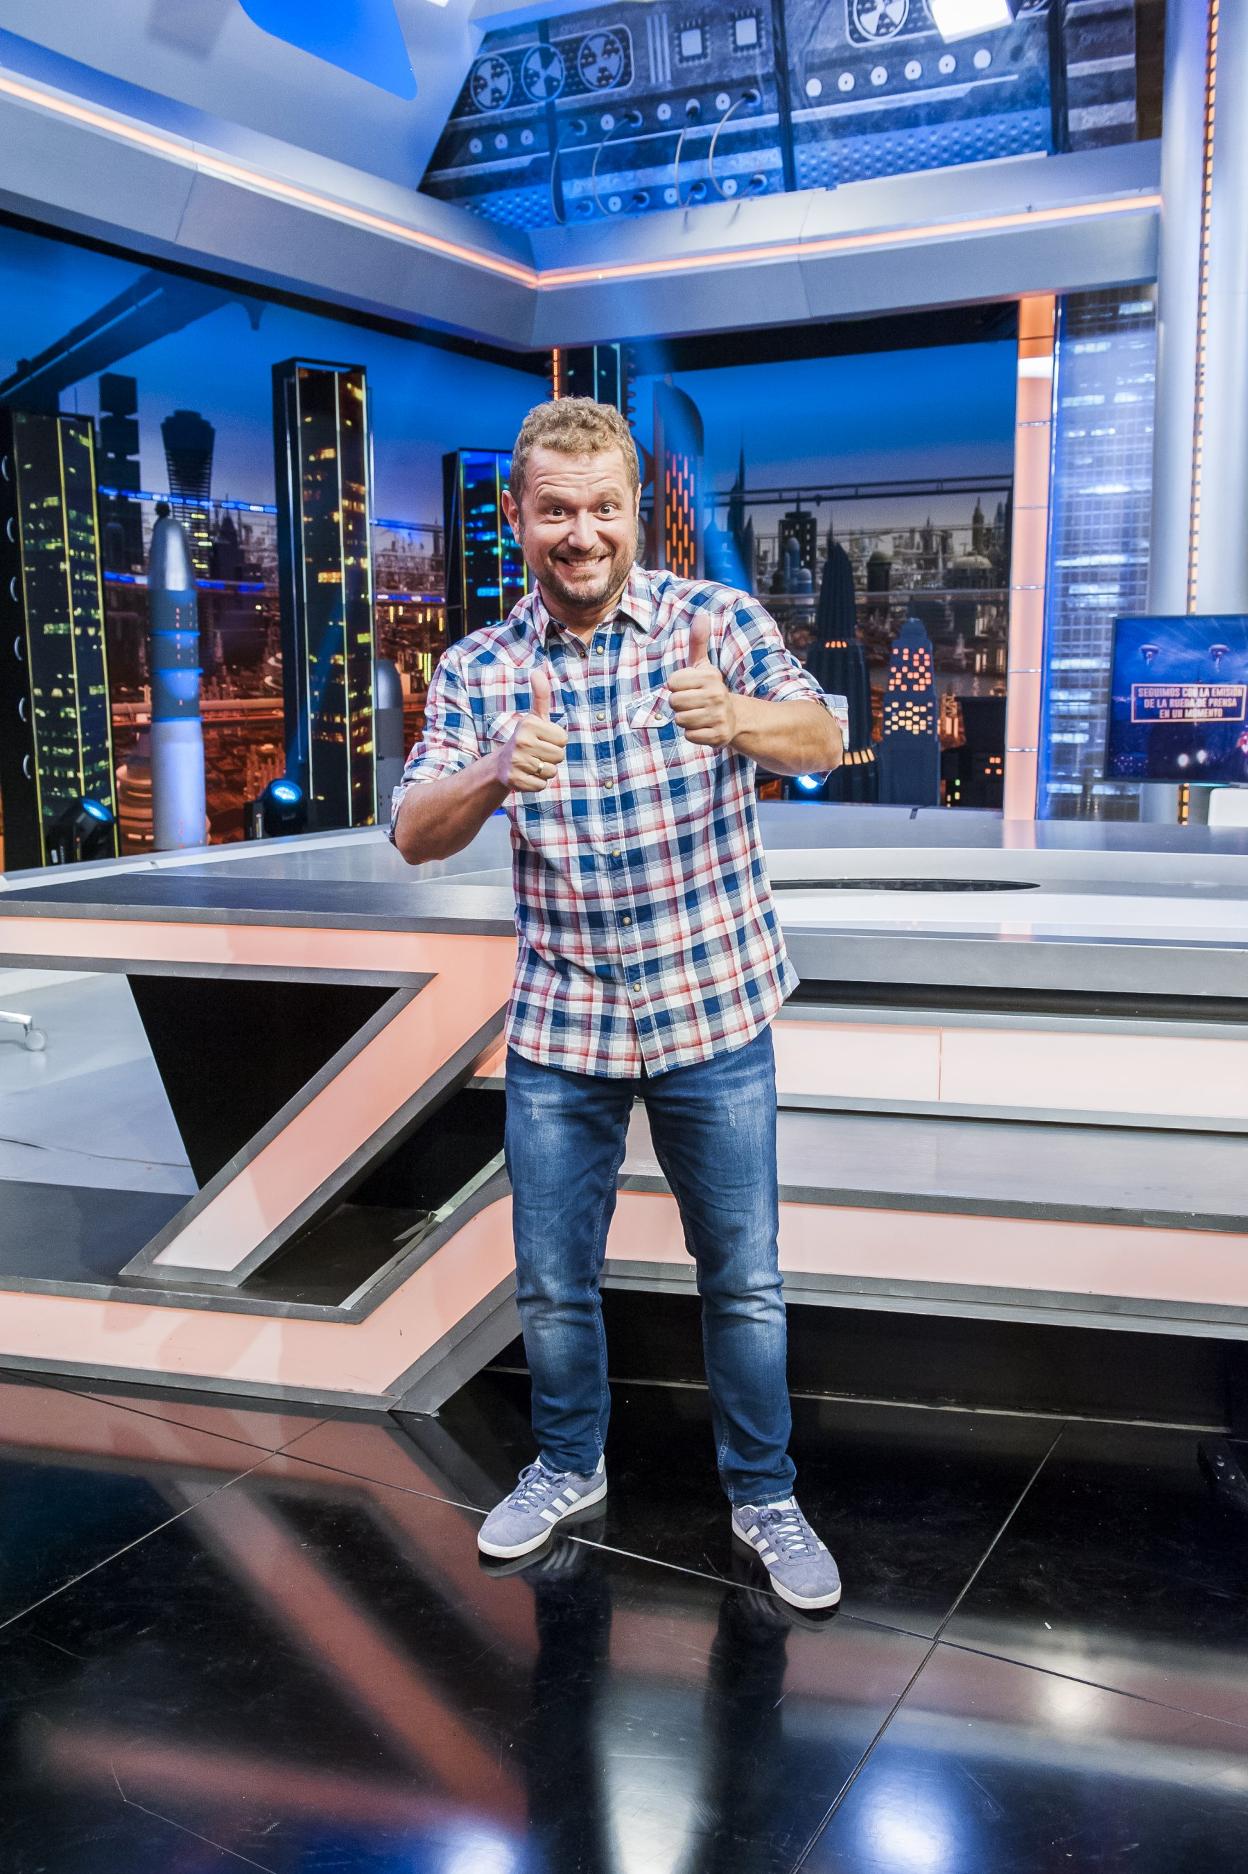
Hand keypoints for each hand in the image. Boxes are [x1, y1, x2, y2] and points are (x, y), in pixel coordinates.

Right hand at [493, 665, 567, 792]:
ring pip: (552, 772)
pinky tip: (526, 775)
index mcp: (529, 724)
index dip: (556, 741)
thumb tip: (538, 671)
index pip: (563, 739)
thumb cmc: (526, 737)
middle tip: (536, 753)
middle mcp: (521, 741)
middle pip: (559, 756)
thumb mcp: (534, 716)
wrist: (501, 764)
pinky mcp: (515, 781)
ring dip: (545, 771)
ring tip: (531, 764)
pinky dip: (537, 783)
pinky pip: (542, 785)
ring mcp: (517, 762)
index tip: (541, 739)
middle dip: (551, 757)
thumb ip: (540, 695)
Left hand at [667, 614, 736, 747]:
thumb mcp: (703, 666)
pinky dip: (693, 734)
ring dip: (686, 720)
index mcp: (710, 677)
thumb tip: (701, 616)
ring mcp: (718, 716)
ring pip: (680, 720)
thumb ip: (698, 642)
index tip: (689, 688)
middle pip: (674, 702)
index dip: (676, 687)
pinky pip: (689, 736)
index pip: (671, 683)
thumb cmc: (709, 689)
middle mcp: (716, 695)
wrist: (734, 717)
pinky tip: (704, 727)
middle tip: (693, 704)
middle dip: (679, 705)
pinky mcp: (718, 736)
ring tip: (698, 715)